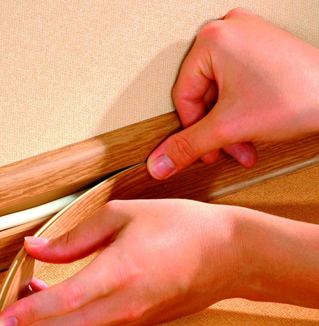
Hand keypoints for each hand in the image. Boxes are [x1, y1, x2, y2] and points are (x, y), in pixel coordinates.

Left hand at [0, 199, 240, 325]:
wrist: (228, 254)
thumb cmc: (181, 227)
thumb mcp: (123, 216)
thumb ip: (75, 236)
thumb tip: (37, 247)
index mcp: (119, 273)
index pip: (61, 302)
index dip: (25, 313)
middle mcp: (123, 306)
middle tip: (5, 310)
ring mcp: (131, 320)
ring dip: (44, 320)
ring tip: (29, 293)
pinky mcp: (136, 324)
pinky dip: (67, 318)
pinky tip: (61, 296)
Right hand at [148, 8, 318, 179]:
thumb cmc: (300, 96)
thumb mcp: (229, 128)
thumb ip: (187, 147)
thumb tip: (160, 162)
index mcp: (212, 39)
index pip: (183, 96)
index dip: (192, 131)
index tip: (205, 151)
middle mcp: (228, 30)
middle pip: (202, 94)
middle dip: (216, 129)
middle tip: (227, 149)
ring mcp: (247, 36)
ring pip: (220, 92)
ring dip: (229, 124)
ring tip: (245, 141)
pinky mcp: (261, 46)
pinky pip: (236, 82)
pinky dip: (241, 107)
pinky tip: (253, 124)